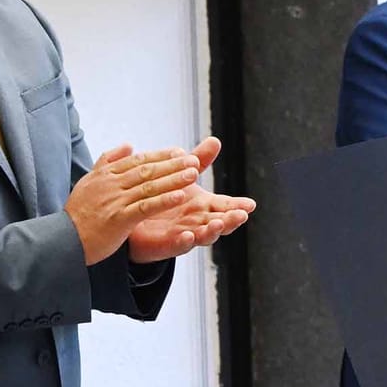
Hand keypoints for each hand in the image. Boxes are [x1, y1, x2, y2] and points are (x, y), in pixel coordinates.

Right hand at [65, 144, 199, 264]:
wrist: (62, 240)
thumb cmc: (78, 214)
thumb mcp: (89, 182)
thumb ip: (108, 162)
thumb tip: (128, 144)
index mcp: (105, 175)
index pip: (138, 160)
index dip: (160, 155)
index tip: (180, 152)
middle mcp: (111, 184)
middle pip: (147, 170)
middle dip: (172, 164)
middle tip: (194, 159)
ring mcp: (114, 201)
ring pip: (149, 186)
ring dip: (173, 179)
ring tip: (193, 174)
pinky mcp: (118, 219)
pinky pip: (145, 207)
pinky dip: (163, 200)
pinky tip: (180, 196)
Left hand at [127, 136, 254, 262]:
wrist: (135, 216)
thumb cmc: (162, 196)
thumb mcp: (182, 176)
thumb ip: (199, 161)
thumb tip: (216, 140)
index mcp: (203, 205)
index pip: (225, 206)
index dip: (238, 205)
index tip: (251, 204)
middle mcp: (198, 221)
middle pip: (220, 223)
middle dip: (231, 220)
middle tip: (241, 215)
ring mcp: (184, 234)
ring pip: (203, 236)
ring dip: (212, 232)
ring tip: (218, 225)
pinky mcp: (166, 244)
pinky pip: (177, 245)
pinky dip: (185, 242)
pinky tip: (189, 236)